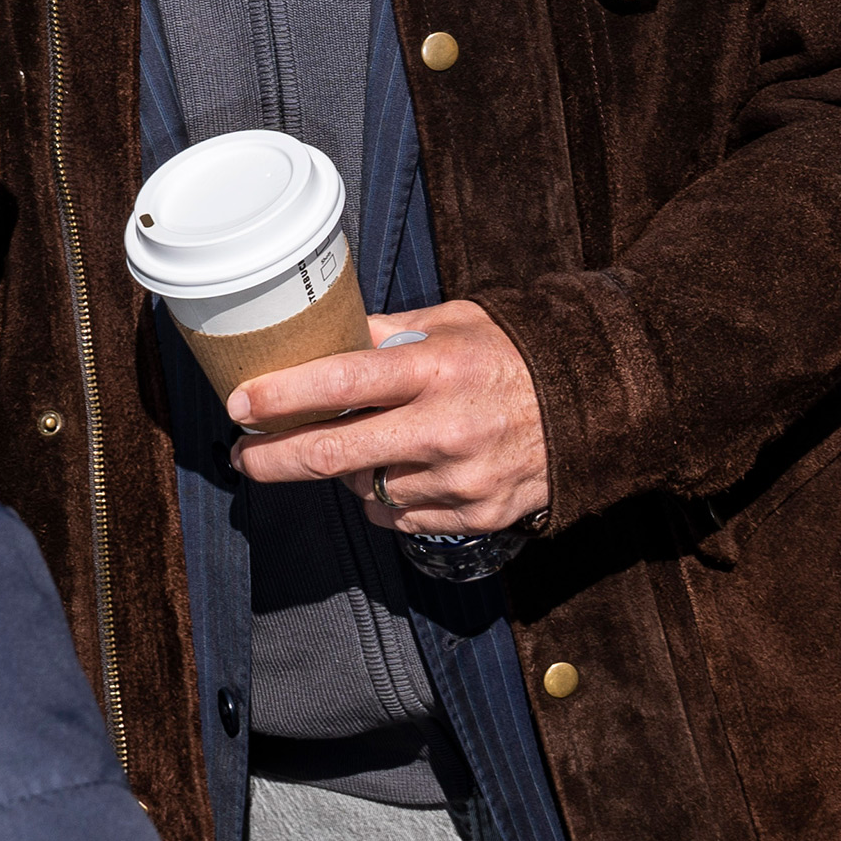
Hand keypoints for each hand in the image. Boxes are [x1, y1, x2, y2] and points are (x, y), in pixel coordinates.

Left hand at [227, 299, 549, 533]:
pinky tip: (406, 472)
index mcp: (438, 369)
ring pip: (367, 491)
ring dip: (349, 474)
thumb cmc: (516, 355)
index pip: (342, 381)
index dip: (282, 396)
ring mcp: (461, 478)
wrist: (599, 405)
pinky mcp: (476, 515)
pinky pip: (402, 518)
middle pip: (336, 453)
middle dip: (275, 458)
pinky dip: (390, 499)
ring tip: (365, 447)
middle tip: (244, 455)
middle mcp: (446, 427)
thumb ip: (388, 333)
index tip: (241, 404)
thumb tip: (323, 336)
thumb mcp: (455, 322)